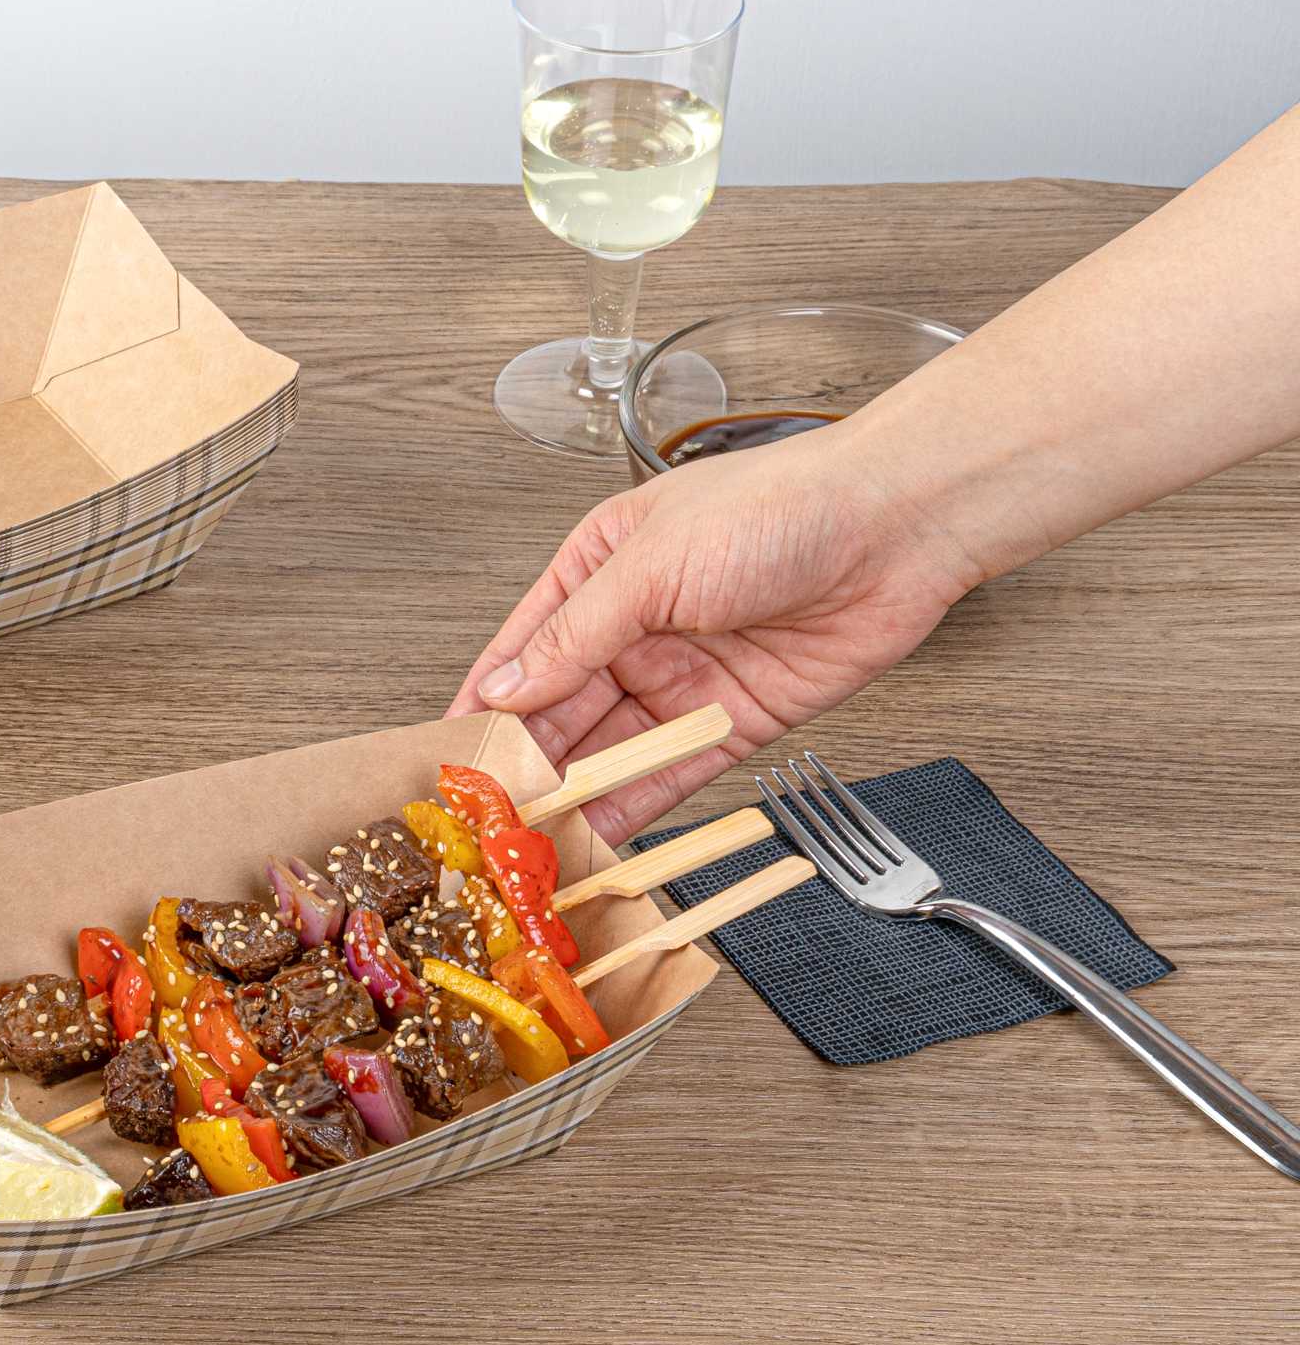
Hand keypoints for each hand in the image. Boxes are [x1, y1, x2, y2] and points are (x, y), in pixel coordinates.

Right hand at [448, 429, 977, 842]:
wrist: (897, 527)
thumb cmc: (779, 507)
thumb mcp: (652, 564)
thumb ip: (574, 636)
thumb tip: (502, 688)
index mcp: (598, 571)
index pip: (521, 651)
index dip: (482, 703)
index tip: (448, 754)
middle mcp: (633, 629)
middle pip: (560, 710)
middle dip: (524, 760)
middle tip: (485, 812)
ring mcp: (681, 679)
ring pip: (610, 750)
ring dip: (573, 793)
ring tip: (531, 837)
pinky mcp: (731, 724)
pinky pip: (670, 775)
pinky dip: (635, 807)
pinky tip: (598, 836)